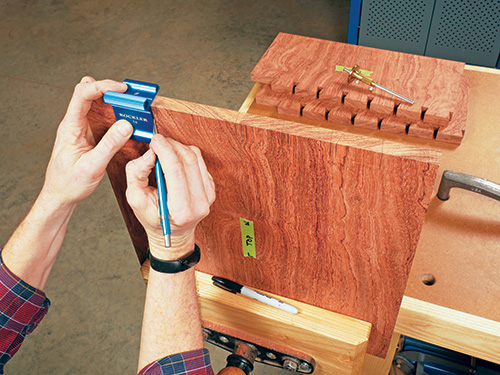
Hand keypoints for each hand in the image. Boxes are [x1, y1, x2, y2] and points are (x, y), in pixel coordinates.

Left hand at [39, 76, 132, 207]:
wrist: (60, 194)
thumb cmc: (70, 183)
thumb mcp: (92, 166)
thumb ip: (110, 145)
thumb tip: (126, 125)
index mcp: (70, 127)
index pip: (82, 95)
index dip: (102, 86)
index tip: (121, 89)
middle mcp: (75, 123)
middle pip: (89, 92)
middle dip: (109, 89)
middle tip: (128, 96)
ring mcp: (82, 127)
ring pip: (97, 103)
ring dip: (114, 102)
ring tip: (131, 106)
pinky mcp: (90, 134)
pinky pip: (103, 118)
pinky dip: (116, 116)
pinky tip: (126, 122)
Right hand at [125, 135, 215, 258]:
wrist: (174, 233)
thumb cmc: (153, 218)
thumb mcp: (135, 199)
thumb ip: (137, 174)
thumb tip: (149, 154)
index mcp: (182, 210)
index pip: (176, 170)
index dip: (164, 149)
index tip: (153, 140)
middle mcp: (200, 203)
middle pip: (188, 160)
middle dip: (171, 145)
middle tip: (157, 141)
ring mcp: (208, 195)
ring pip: (196, 157)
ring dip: (178, 147)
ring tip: (163, 150)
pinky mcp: (211, 187)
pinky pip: (200, 161)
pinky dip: (185, 154)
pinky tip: (174, 160)